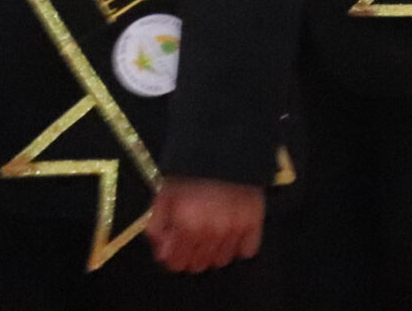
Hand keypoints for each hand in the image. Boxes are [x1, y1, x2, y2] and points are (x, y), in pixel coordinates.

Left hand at [147, 177, 264, 272]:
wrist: (225, 146)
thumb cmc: (190, 171)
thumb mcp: (163, 196)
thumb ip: (157, 227)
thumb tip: (162, 253)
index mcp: (186, 226)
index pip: (177, 263)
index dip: (173, 255)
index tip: (176, 244)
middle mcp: (211, 232)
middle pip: (199, 264)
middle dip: (193, 254)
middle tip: (194, 237)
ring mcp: (235, 229)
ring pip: (222, 260)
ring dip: (215, 250)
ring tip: (214, 232)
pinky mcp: (255, 222)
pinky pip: (248, 250)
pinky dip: (240, 245)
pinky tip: (233, 232)